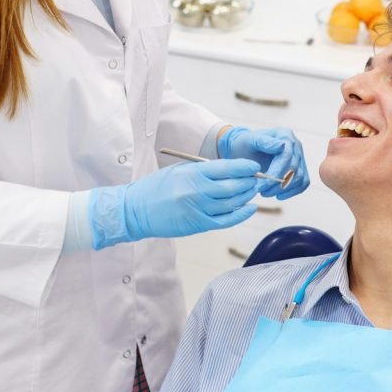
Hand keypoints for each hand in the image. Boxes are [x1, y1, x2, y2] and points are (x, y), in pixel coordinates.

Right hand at [88, 158, 260, 249]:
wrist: (136, 210)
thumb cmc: (156, 188)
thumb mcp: (179, 170)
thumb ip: (203, 170)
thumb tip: (230, 170)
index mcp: (191, 174)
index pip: (226, 168)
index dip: (244, 167)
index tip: (253, 166)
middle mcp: (197, 191)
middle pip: (232, 186)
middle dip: (248, 182)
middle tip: (255, 179)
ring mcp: (198, 210)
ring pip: (232, 203)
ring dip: (246, 196)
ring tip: (252, 190)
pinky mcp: (198, 225)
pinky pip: (225, 220)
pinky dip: (240, 214)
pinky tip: (250, 208)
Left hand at [218, 126, 310, 199]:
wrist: (243, 150)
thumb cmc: (244, 145)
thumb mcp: (249, 140)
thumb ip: (264, 141)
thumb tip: (282, 145)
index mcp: (285, 134)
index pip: (286, 157)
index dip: (276, 173)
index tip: (262, 185)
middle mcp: (295, 145)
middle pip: (294, 169)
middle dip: (277, 184)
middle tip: (261, 191)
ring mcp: (299, 157)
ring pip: (299, 177)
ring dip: (283, 189)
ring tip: (266, 193)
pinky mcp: (300, 168)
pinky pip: (302, 183)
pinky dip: (292, 192)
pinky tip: (278, 195)